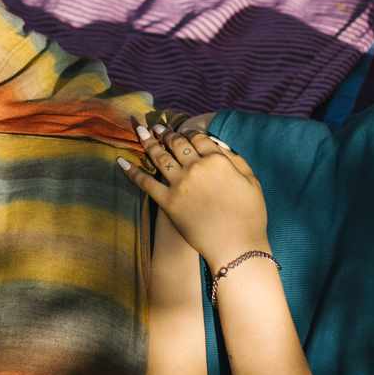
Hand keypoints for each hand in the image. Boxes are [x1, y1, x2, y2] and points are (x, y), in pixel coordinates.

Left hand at [118, 119, 268, 263]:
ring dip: (149, 143)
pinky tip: (121, 161)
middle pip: (176, 144)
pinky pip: (146, 183)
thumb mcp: (252, 182)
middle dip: (166, 134)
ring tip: (142, 133)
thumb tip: (219, 147)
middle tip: (158, 128)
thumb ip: (236, 161)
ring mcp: (179, 184)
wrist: (236, 246)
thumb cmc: (250, 215)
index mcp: (218, 160)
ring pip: (160, 157)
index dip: (189, 132)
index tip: (183, 131)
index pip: (198, 139)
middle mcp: (196, 167)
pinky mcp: (168, 202)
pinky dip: (132, 171)